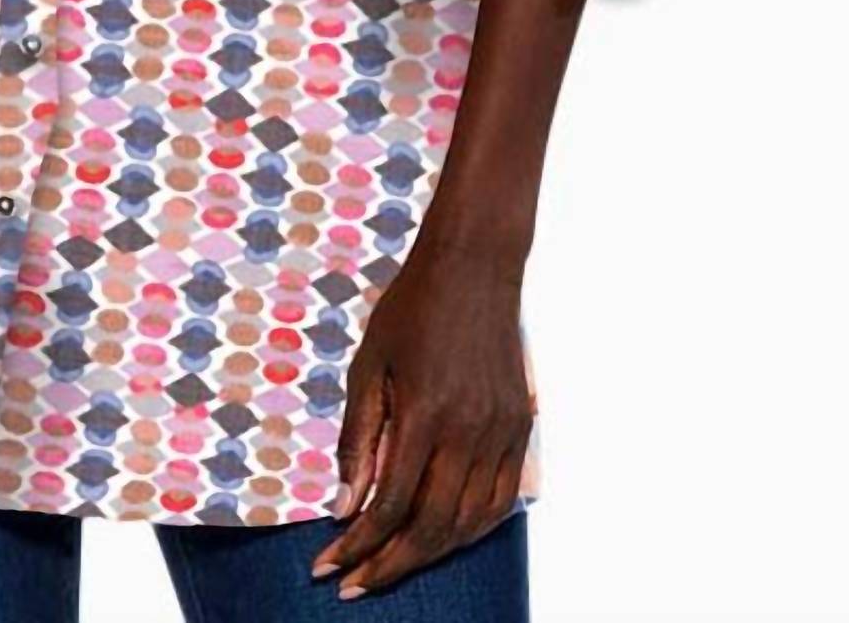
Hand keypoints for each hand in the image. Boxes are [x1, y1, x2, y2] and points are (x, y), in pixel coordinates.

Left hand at [311, 233, 533, 599]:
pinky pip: (501, 500)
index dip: (359, 546)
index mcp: (426, 414)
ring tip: (393, 565)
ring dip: (432, 554)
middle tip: (355, 582)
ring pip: (472, 523)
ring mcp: (500, 431)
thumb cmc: (413, 306)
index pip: (392, 506)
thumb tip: (346, 504)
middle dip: (390, 565)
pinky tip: (444, 534)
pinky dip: (472, 529)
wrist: (474, 265)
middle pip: (434, 528)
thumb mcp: (369, 364)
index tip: (329, 566)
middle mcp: (469, 431)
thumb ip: (360, 437)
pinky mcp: (519, 427)